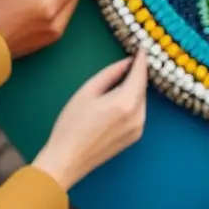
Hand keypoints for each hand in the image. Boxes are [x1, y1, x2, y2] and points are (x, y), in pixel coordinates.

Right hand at [32, 51, 147, 190]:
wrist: (66, 160)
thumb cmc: (71, 124)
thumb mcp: (88, 91)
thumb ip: (110, 74)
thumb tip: (127, 63)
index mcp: (126, 102)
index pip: (139, 74)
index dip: (141, 59)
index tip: (142, 48)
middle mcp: (138, 116)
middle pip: (142, 87)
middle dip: (138, 73)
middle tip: (132, 60)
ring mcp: (138, 128)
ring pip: (141, 100)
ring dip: (135, 88)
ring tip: (122, 79)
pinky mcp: (135, 137)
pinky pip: (138, 112)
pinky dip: (133, 101)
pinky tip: (119, 99)